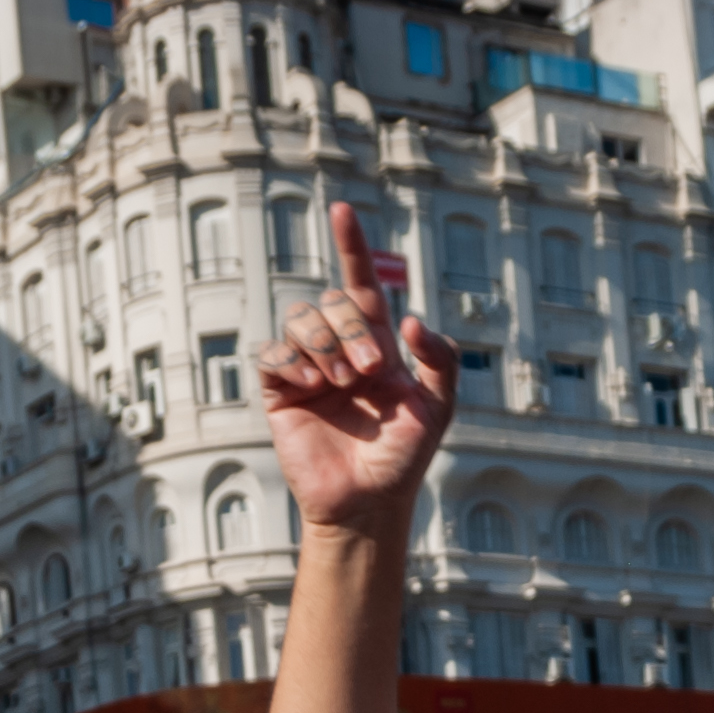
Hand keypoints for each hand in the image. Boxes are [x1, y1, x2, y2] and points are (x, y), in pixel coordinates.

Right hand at [259, 200, 459, 537]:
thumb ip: (441, 359)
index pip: (361, 283)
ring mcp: (307, 368)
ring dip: (323, 343)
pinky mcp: (279, 391)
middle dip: (349, 327)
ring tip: (339, 382)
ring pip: (300, 318)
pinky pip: (272, 353)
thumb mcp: (439, 406)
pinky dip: (291, 360)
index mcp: (376, 343)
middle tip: (368, 371)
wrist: (368, 501)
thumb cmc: (404, 457)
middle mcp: (339, 348)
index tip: (342, 211)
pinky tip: (310, 384)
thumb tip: (409, 319)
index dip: (352, 246)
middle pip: (332, 300)